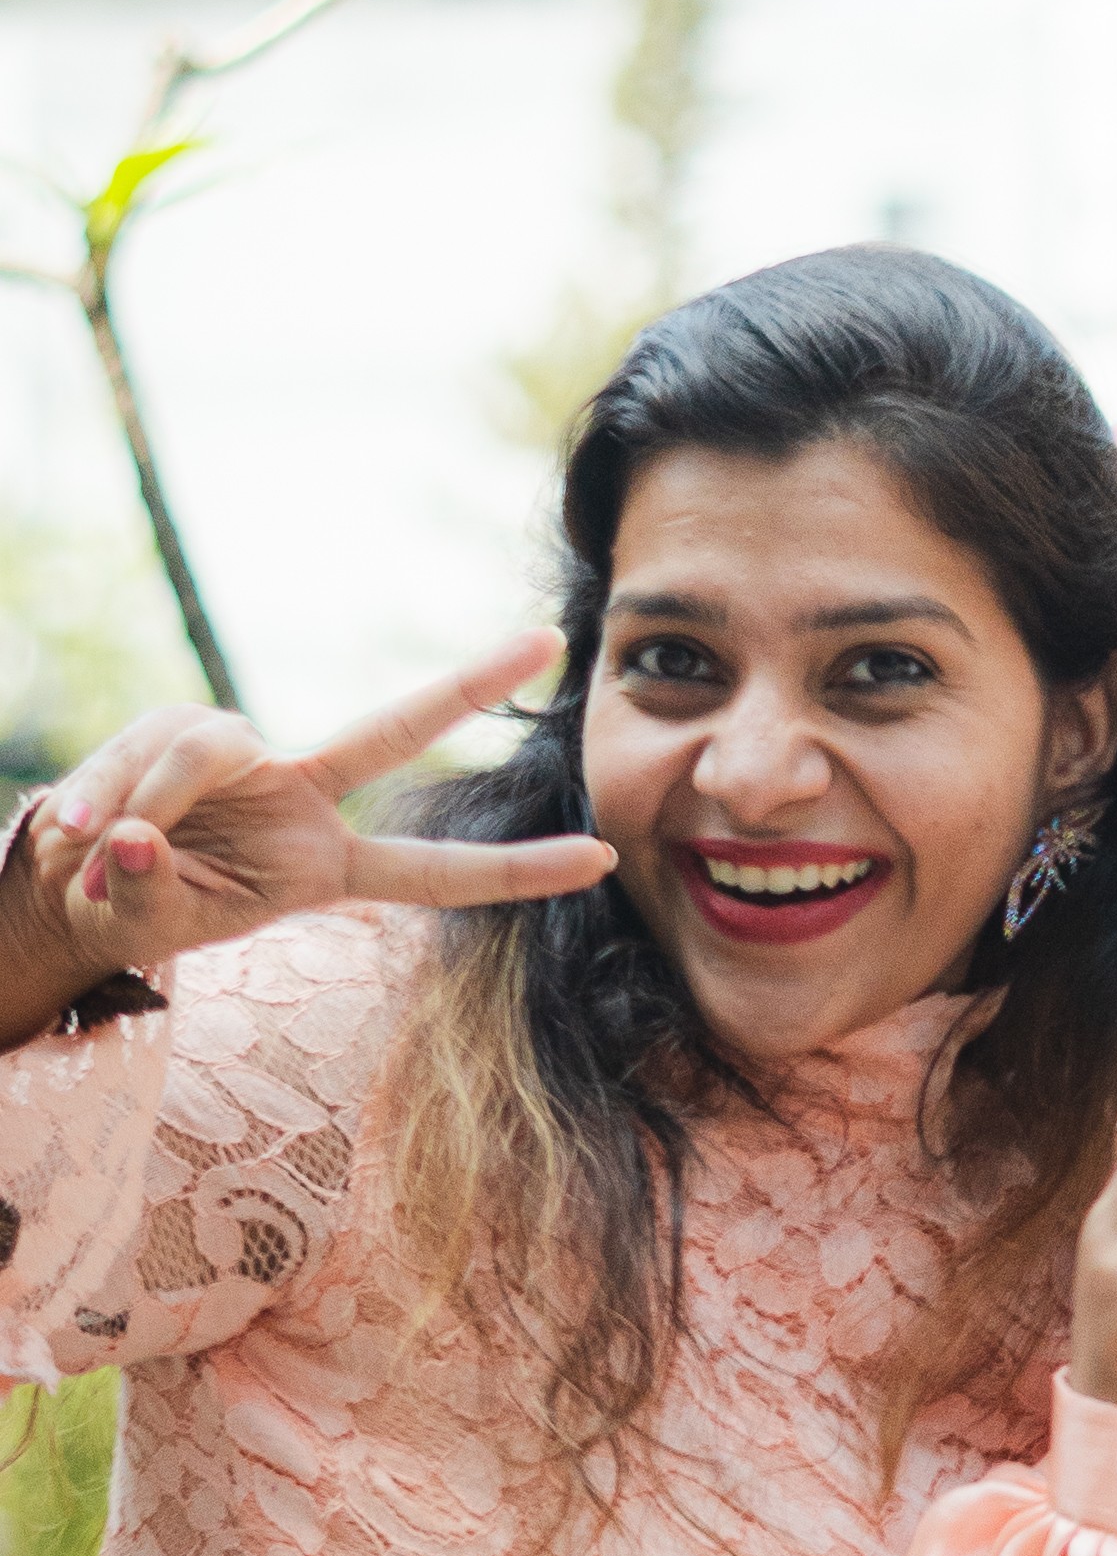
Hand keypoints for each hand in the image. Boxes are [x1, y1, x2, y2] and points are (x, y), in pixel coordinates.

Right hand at [3, 634, 614, 1023]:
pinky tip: (76, 826)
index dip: (518, 871)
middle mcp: (303, 797)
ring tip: (96, 854)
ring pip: (209, 750)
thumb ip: (149, 885)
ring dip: (146, 804)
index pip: (437, 871)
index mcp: (325, 867)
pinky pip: (155, 747)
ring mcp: (249, 754)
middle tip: (548, 638)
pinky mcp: (188, 726)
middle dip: (470, 682)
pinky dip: (108, 790)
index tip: (606, 858)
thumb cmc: (134, 909)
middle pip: (394, 732)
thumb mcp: (147, 917)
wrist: (73, 882)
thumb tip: (136, 834)